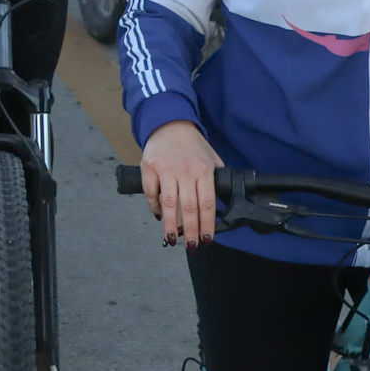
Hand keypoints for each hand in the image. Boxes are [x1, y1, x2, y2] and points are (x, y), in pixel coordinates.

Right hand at [138, 120, 223, 248]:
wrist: (170, 124)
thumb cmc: (193, 145)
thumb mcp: (212, 159)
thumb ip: (215, 180)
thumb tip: (220, 207)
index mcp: (204, 170)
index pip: (207, 204)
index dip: (208, 224)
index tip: (207, 239)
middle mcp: (185, 170)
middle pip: (189, 207)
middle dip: (190, 230)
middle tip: (191, 246)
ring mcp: (166, 169)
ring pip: (169, 203)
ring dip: (171, 224)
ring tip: (172, 239)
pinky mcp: (149, 167)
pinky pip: (151, 192)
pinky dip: (154, 207)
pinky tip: (159, 217)